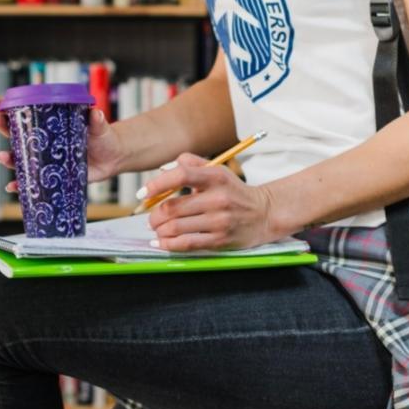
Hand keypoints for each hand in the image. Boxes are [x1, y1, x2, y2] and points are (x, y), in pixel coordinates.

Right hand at [0, 96, 127, 194]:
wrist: (112, 157)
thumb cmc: (102, 136)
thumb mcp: (99, 125)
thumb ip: (96, 120)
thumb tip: (95, 113)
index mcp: (48, 121)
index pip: (22, 111)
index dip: (3, 106)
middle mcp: (41, 139)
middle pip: (14, 132)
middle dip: (2, 125)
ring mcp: (43, 157)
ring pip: (18, 157)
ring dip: (7, 157)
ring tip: (2, 156)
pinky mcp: (49, 175)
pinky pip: (30, 181)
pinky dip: (20, 185)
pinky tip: (13, 187)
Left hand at [137, 153, 277, 251]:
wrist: (265, 214)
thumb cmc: (234, 191)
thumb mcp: (217, 170)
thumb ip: (190, 164)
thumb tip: (163, 169)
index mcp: (215, 177)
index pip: (181, 176)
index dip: (157, 184)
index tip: (143, 193)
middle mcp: (218, 199)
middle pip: (173, 207)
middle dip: (154, 215)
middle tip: (149, 218)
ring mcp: (219, 221)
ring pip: (176, 227)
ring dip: (159, 230)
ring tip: (156, 229)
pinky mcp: (220, 240)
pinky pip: (187, 244)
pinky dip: (169, 244)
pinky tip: (161, 243)